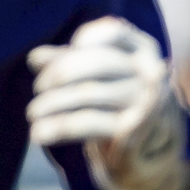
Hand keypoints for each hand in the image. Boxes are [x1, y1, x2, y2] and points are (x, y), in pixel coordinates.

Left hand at [27, 16, 185, 189]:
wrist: (156, 157)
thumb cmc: (124, 107)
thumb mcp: (103, 80)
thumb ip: (71, 64)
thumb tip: (35, 57)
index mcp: (145, 50)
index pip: (114, 32)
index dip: (82, 42)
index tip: (59, 59)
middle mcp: (150, 72)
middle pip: (97, 63)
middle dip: (59, 74)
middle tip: (38, 89)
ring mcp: (144, 101)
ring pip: (88, 93)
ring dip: (52, 103)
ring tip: (32, 115)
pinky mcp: (133, 131)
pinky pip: (89, 122)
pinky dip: (60, 126)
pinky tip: (39, 133)